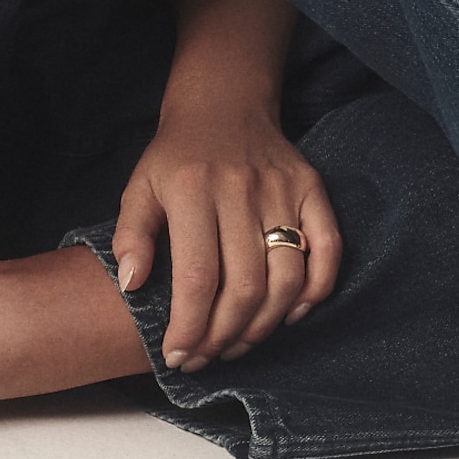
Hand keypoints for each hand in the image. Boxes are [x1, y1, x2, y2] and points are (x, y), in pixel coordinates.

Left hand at [111, 102, 340, 371]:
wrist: (224, 102)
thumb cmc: (177, 156)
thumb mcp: (139, 187)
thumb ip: (131, 235)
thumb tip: (131, 287)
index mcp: (193, 189)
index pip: (197, 278)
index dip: (189, 328)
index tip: (178, 356)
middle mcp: (241, 189)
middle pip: (245, 286)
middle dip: (224, 337)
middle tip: (207, 356)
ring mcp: (282, 188)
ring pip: (286, 277)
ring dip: (264, 325)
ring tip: (240, 342)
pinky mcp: (311, 186)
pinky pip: (328, 247)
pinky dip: (317, 289)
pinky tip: (292, 312)